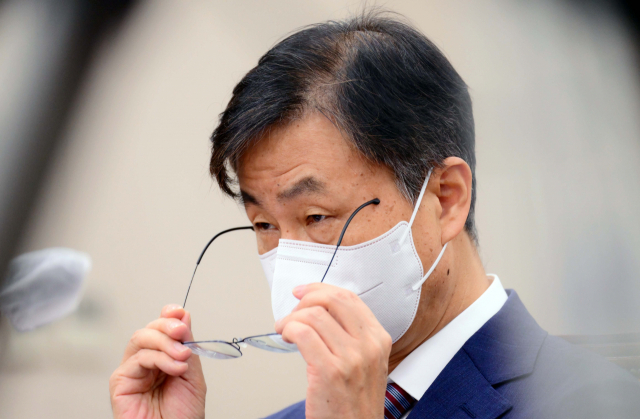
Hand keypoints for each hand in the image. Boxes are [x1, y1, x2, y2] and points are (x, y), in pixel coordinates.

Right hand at [109, 305, 206, 418]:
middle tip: (182, 333)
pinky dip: (159, 358)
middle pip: (149, 329)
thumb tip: (183, 315)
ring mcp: (131, 371)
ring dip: (165, 342)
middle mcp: (145, 362)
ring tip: (182, 356)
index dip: (168, 315)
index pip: (161, 328)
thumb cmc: (183, 415)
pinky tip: (175, 367)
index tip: (179, 313)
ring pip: (141, 339)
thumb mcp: (192, 374)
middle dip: (168, 326)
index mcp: (163, 357)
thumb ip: (187, 345)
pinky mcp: (120, 382)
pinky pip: (137, 358)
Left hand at [275, 283, 391, 418]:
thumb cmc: (356, 403)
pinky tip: (286, 337)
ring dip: (291, 318)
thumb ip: (353, 336)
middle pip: (332, 300)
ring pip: (313, 315)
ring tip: (285, 329)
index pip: (349, 298)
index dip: (321, 289)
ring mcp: (351, 358)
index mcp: (379, 339)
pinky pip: (303, 334)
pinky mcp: (329, 372)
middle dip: (306, 298)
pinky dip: (289, 329)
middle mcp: (368, 346)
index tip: (304, 291)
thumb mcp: (367, 363)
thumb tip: (321, 311)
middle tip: (293, 309)